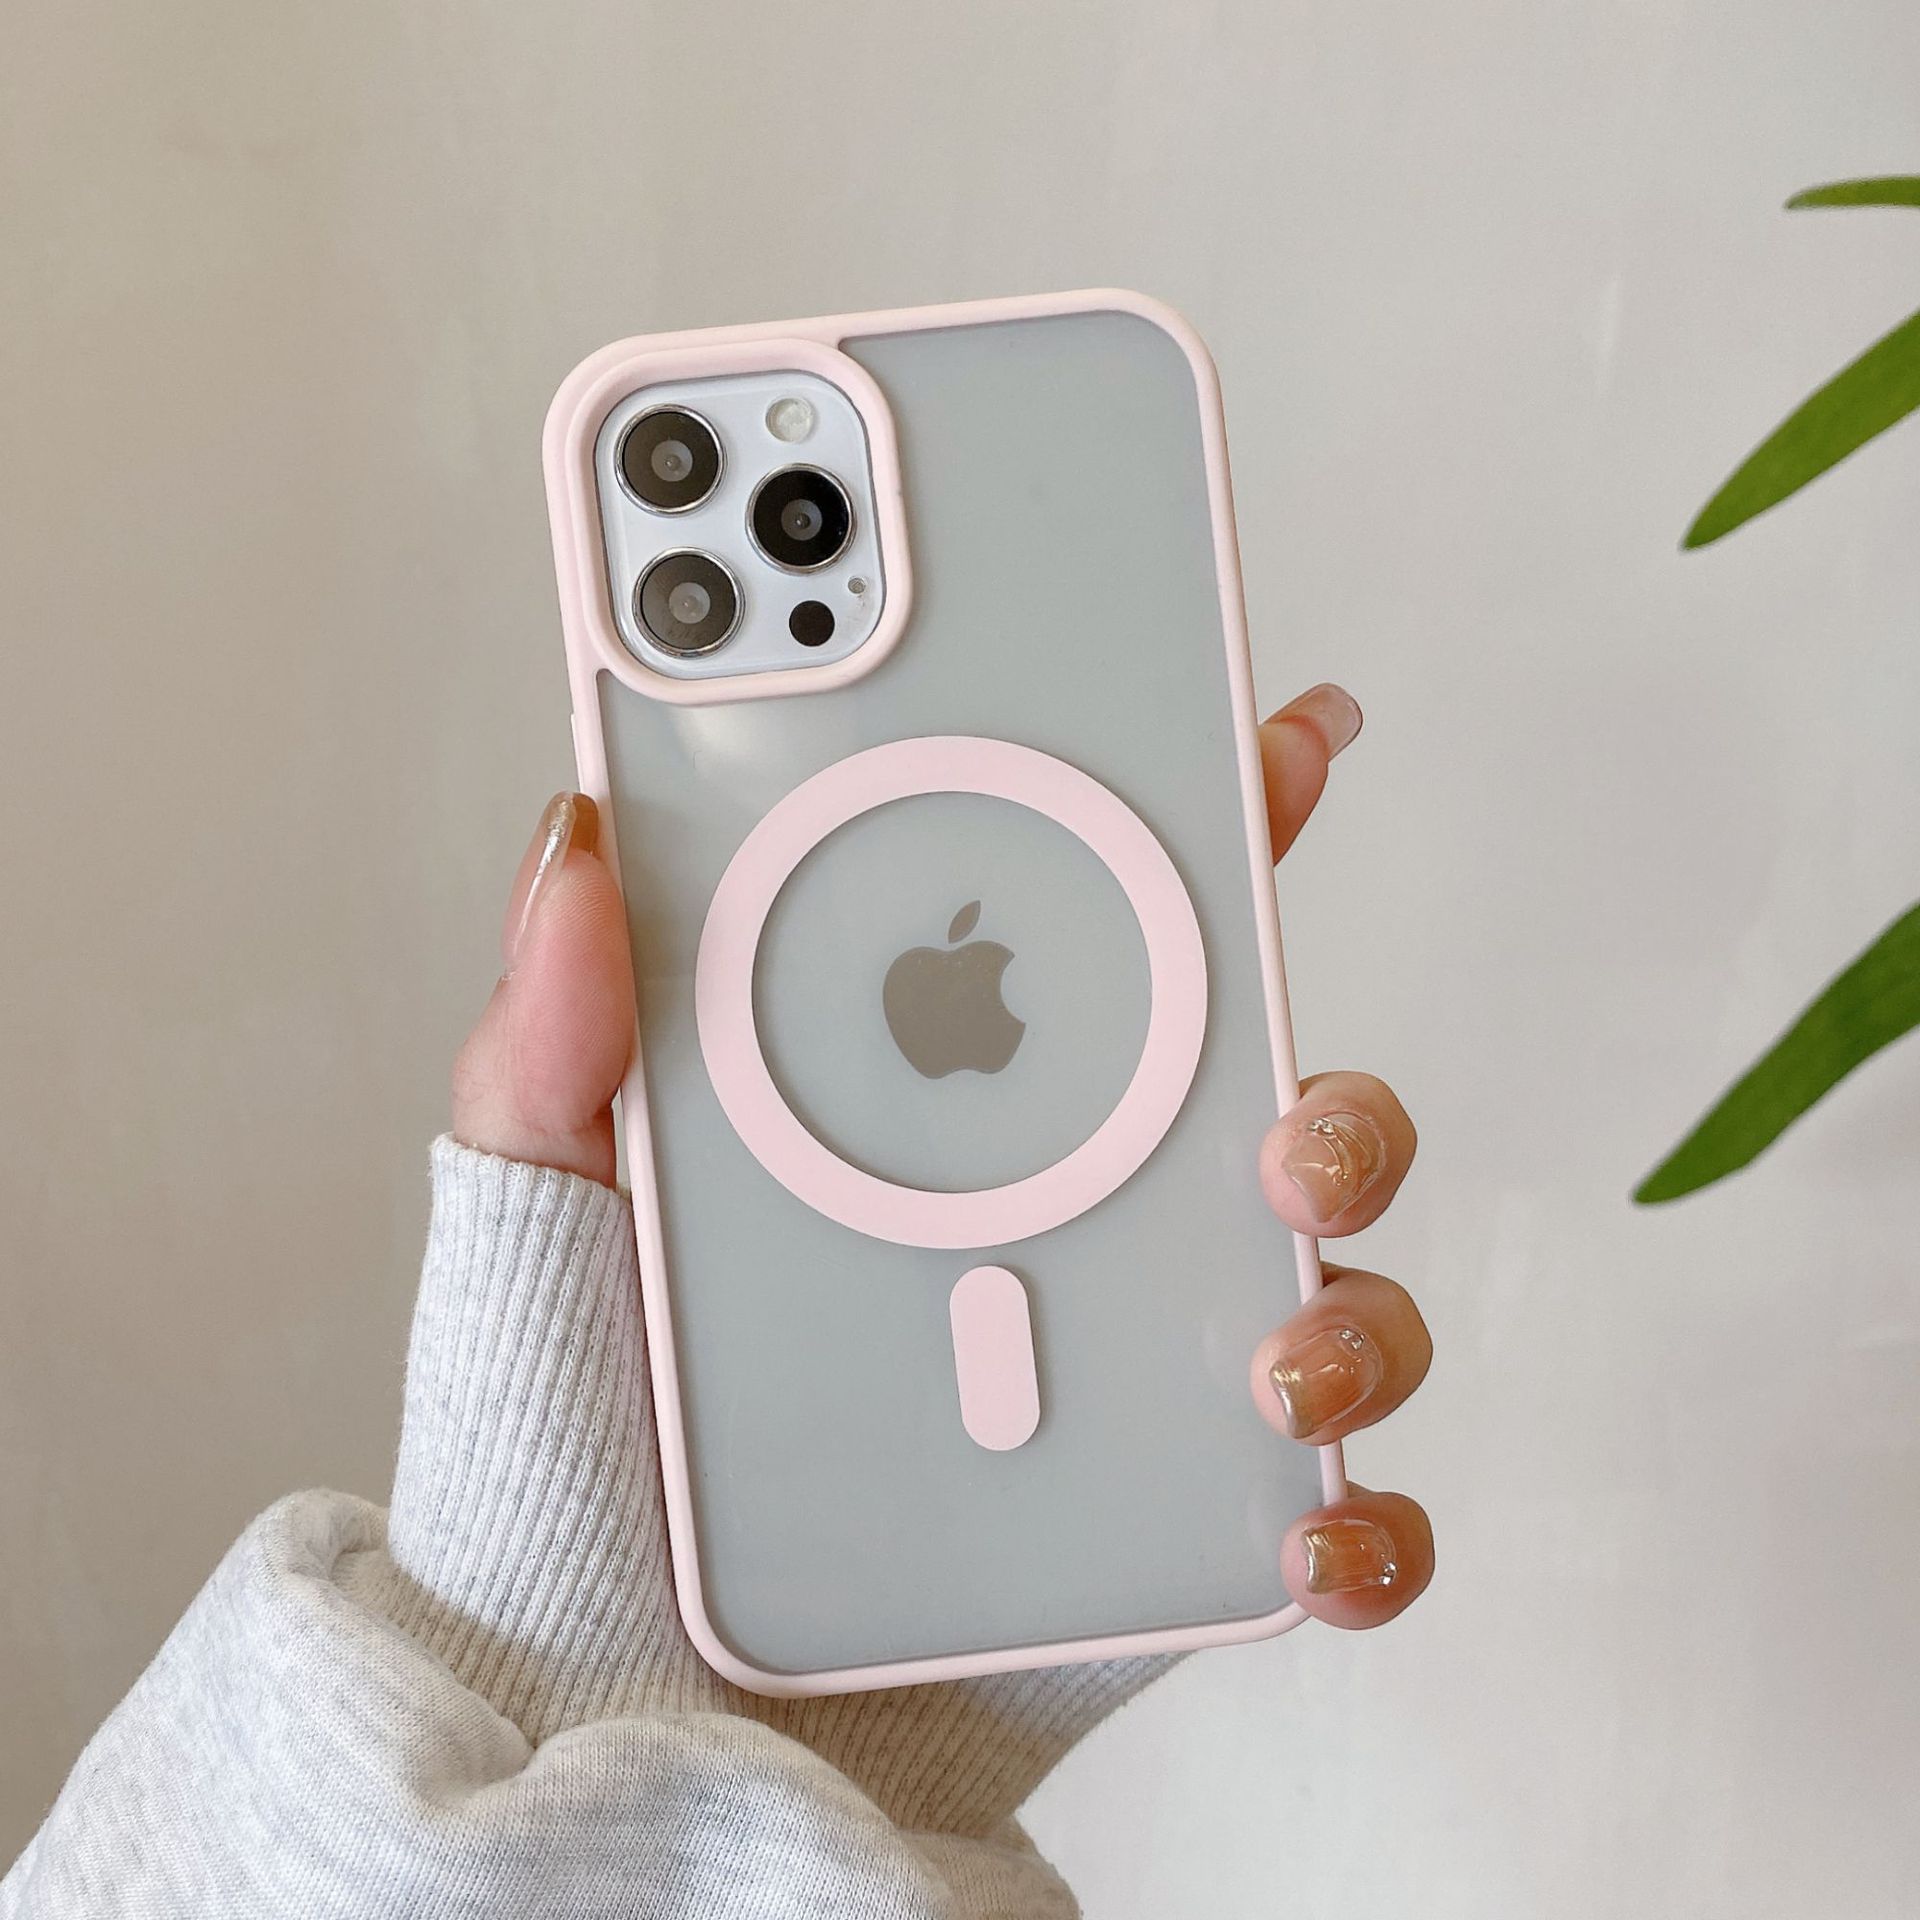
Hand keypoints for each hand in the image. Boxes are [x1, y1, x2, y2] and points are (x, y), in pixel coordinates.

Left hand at [452, 681, 1430, 1634]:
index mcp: (949, 1105)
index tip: (1280, 738)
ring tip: (1271, 1362)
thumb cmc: (581, 1427)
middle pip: (1268, 1111)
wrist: (616, 1690)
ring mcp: (1131, 1372)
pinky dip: (1361, 1521)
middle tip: (1282, 1136)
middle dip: (1335, 1100)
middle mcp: (1068, 1221)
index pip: (1102, 947)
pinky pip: (1326, 1514)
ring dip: (1358, 1308)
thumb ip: (560, 1033)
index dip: (1204, 831)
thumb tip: (579, 839)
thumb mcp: (548, 1201)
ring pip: (1334, 1294)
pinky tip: (1302, 1534)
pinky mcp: (1165, 1528)